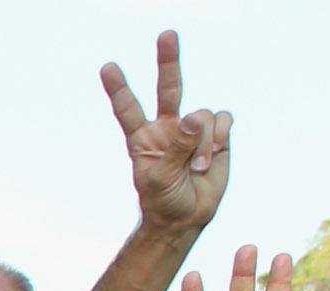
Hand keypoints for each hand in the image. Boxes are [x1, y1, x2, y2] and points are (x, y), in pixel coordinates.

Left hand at [104, 30, 230, 238]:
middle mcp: (168, 127)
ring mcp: (192, 129)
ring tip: (196, 167)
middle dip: (168, 61)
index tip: (107, 67)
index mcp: (143, 138)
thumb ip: (176, 148)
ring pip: (202, 114)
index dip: (119, 88)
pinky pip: (222, 120)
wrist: (186, 217)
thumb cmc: (163, 200)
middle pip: (168, 88)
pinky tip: (211, 157)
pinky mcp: (216, 134)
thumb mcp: (160, 178)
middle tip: (167, 35)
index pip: (128, 108)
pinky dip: (219, 138)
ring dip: (203, 142)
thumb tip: (193, 117)